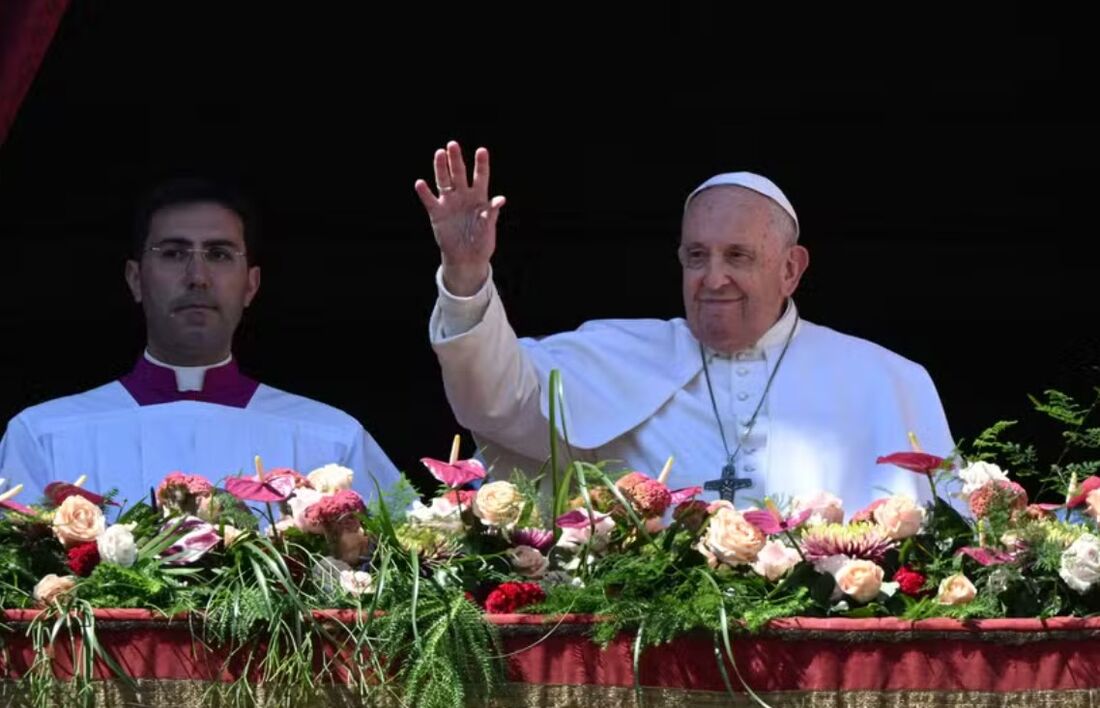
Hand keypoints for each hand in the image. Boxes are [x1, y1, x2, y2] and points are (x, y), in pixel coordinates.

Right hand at [415, 141, 505, 295]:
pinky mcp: (437, 213)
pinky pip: (429, 200)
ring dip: (440, 167)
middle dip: (456, 159)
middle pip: (459, 173)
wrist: (467, 258)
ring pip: (443, 181)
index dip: (481, 164)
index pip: (480, 176)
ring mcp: (449, 202)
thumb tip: (500, 200)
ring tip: (439, 154)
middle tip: (452, 144)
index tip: (481, 150)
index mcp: (479, 197)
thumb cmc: (481, 242)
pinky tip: (420, 183)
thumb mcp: (489, 228)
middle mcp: (463, 196)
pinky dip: (425, 192)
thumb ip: (491, 213)